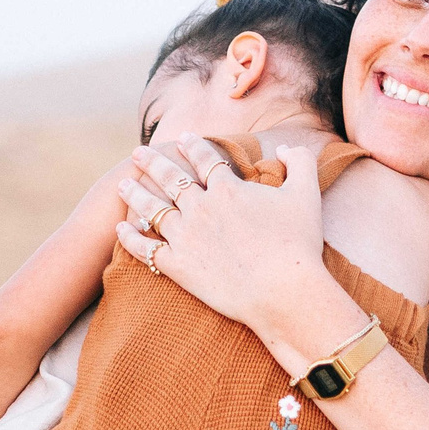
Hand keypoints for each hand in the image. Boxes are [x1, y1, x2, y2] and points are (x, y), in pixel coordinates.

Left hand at [113, 138, 351, 362]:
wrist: (284, 290)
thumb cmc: (299, 244)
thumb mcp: (307, 194)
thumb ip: (301, 163)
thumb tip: (287, 148)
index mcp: (228, 189)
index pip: (205, 160)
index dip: (194, 146)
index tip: (184, 138)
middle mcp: (201, 208)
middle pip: (169, 178)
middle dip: (152, 162)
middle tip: (138, 153)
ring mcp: (185, 237)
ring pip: (151, 209)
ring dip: (135, 194)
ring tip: (122, 184)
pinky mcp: (178, 266)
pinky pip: (146, 248)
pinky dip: (130, 237)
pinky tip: (121, 228)